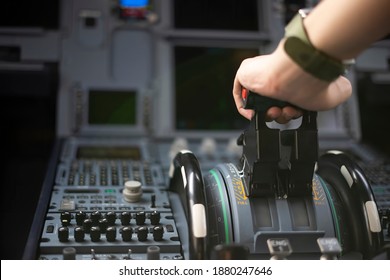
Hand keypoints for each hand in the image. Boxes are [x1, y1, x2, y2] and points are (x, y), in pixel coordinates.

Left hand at [232, 40, 351, 122]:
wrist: (299, 71)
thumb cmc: (315, 79)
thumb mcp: (337, 91)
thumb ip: (339, 92)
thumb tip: (342, 91)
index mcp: (295, 79)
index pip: (288, 98)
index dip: (291, 110)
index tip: (296, 113)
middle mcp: (277, 77)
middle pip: (273, 103)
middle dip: (281, 115)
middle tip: (286, 114)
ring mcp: (261, 75)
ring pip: (259, 102)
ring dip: (267, 114)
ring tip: (276, 113)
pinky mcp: (246, 73)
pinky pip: (240, 93)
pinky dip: (245, 107)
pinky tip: (254, 113)